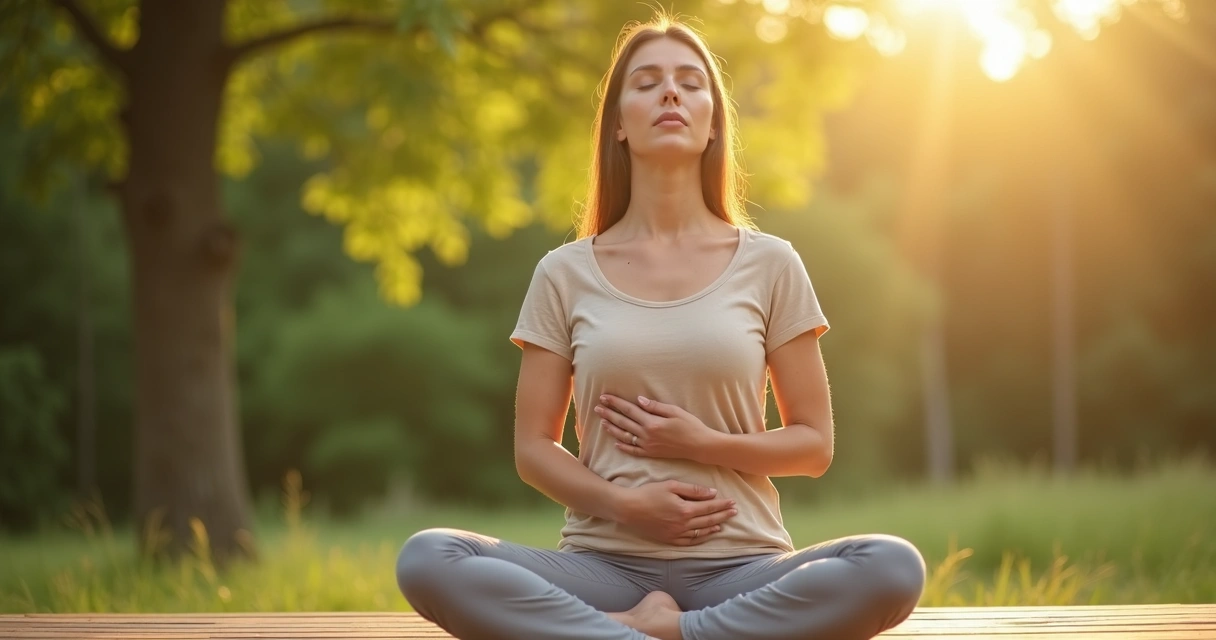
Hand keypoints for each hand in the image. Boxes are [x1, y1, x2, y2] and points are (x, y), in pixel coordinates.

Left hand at [596, 394, 715, 460]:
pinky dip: (623, 447)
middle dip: (609, 414)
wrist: (700, 446)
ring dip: (612, 428)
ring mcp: (648, 446)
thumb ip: (655, 407)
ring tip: (602, 422)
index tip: (604, 397)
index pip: (629, 410)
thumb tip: (638, 401)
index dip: (615, 403)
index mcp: (652, 422)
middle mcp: (647, 435)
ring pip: (625, 436)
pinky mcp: (652, 454)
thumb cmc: (690, 426)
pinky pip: (634, 451)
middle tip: (597, 408)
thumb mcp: (675, 411)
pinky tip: (616, 443)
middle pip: (623, 422)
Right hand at [618, 480, 737, 545]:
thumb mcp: (671, 485)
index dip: (722, 505)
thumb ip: (693, 490)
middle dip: (723, 515)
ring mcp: (676, 534)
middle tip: (734, 512)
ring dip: (714, 527)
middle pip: (708, 520)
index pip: (709, 508)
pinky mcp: (669, 540)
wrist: (629, 509)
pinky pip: (689, 542)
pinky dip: (700, 538)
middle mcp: (683, 524)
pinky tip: (706, 534)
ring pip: (701, 532)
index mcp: (685, 509)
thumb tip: (712, 493)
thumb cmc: (649, 493)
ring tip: (723, 524)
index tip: (732, 502)